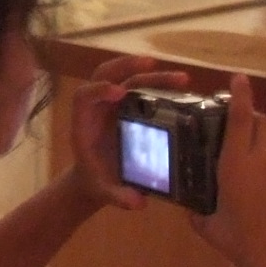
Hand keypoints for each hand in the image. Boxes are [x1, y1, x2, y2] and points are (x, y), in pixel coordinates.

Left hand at [65, 54, 190, 211]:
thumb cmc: (96, 180)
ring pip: (126, 76)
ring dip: (151, 73)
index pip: (84, 96)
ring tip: (181, 78)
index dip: (98, 90)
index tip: (118, 92)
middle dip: (125, 65)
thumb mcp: (104, 191)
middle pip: (105, 74)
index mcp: (84, 122)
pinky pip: (139, 87)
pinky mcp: (127, 105)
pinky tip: (179, 87)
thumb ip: (117, 196)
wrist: (95, 177)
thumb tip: (138, 202)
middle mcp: (97, 107)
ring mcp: (112, 103)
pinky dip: (157, 83)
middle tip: (151, 63)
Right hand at [190, 76, 265, 266]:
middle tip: (237, 120)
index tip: (240, 78)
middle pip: (263, 122)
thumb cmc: (241, 244)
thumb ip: (198, 213)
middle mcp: (264, 161)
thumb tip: (190, 209)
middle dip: (251, 115)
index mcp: (237, 166)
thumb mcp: (209, 228)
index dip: (240, 95)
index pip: (240, 119)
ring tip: (253, 145)